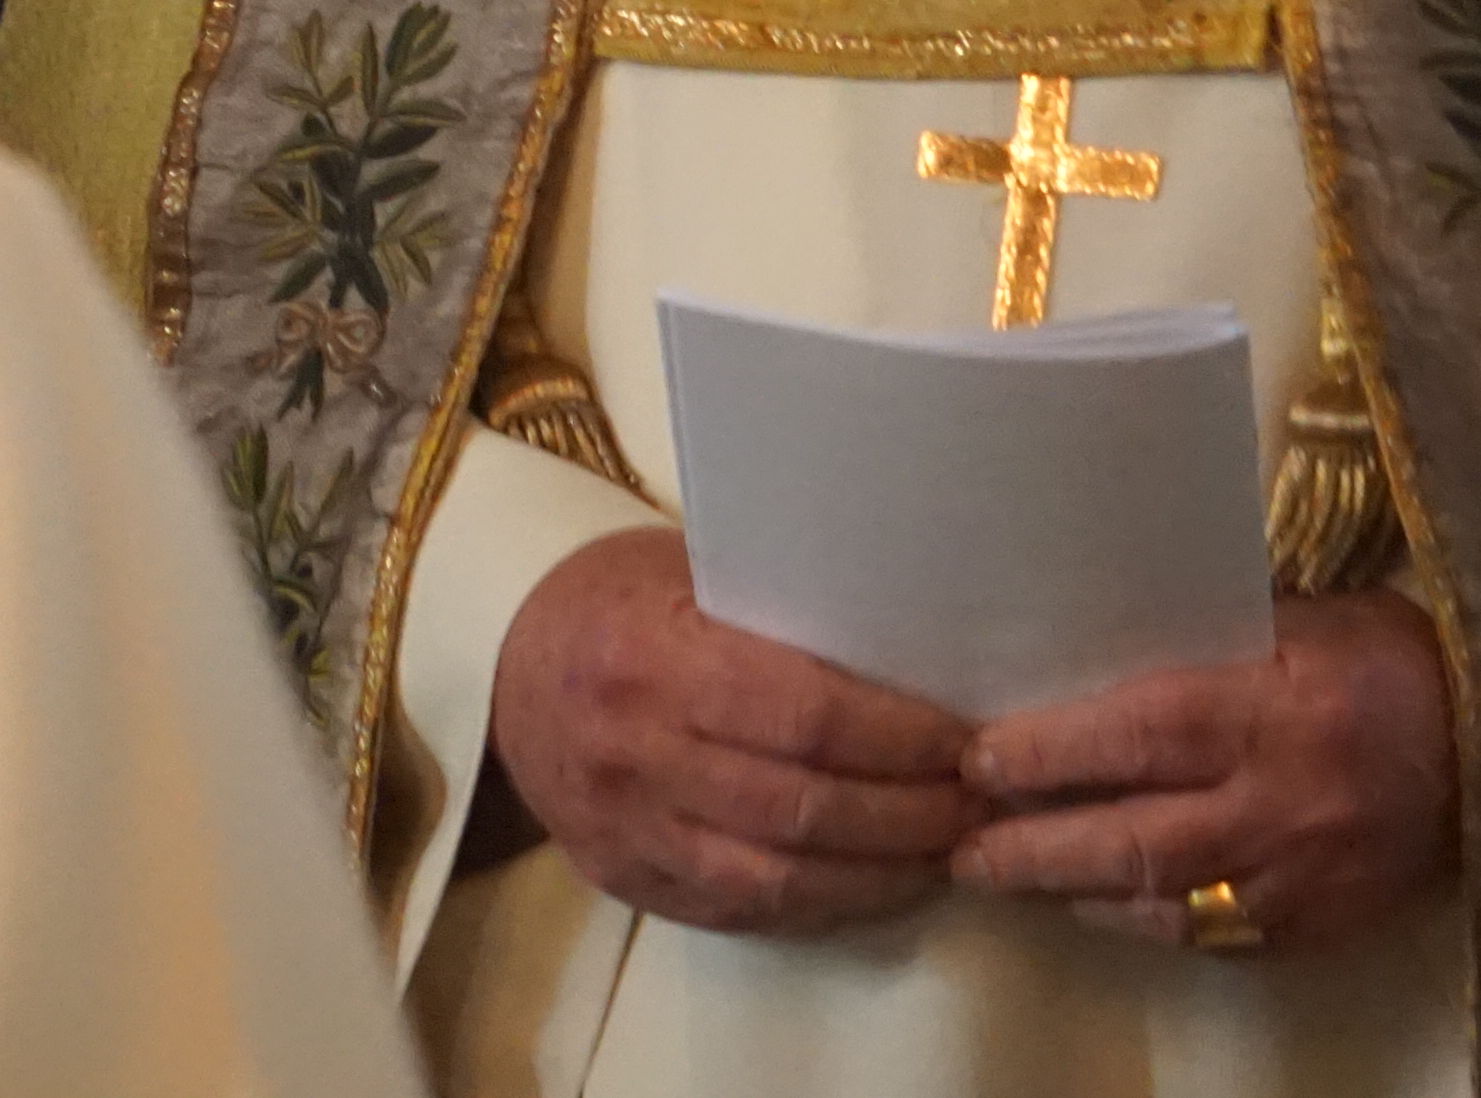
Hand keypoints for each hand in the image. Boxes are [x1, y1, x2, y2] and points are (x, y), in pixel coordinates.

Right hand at [488, 529, 978, 932]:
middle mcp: (632, 749)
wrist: (501, 658)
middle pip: (803, 807)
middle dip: (911, 815)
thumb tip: (916, 649)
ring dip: (881, 873)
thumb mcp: (687, 571)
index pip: (804, 715)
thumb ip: (781, 614)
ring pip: (779, 877)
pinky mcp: (625, 878)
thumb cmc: (615, 597)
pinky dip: (823, 904)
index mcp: (649, 655)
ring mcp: (625, 826)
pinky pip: (742, 910)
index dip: (899, 739)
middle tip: (979, 803)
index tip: (965, 739)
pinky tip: (876, 883)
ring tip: (947, 851)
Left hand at [945, 591, 1456, 953]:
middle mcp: (1280, 801)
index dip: (1049, 753)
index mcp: (1271, 707)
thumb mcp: (1304, 618)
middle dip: (1036, 849)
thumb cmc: (1397, 660)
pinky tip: (1104, 907)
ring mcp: (1300, 876)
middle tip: (964, 848)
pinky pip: (1216, 938)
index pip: (1138, 734)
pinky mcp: (1320, 926)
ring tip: (1009, 878)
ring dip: (1078, 893)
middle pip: (1135, 838)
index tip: (977, 759)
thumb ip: (1208, 635)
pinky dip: (1150, 924)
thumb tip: (1101, 643)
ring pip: (1165, 903)